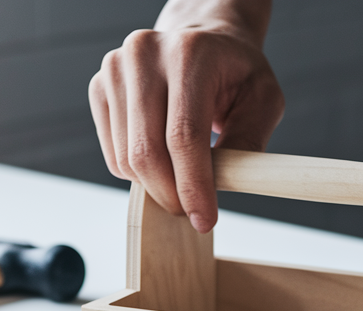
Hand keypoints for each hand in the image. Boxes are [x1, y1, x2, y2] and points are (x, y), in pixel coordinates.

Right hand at [88, 26, 283, 232]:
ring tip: (183, 178)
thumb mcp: (264, 101)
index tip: (205, 219)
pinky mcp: (98, 87)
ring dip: (155, 185)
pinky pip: (113, 154)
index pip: (183, 134)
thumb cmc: (233, 72)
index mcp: (190, 52)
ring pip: (126, 159)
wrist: (201, 41)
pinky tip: (162, 158)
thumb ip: (248, 142)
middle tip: (191, 212)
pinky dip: (137, 172)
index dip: (193, 185)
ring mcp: (115, 69)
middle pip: (146, 151)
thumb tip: (222, 186)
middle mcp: (144, 54)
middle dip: (170, 194)